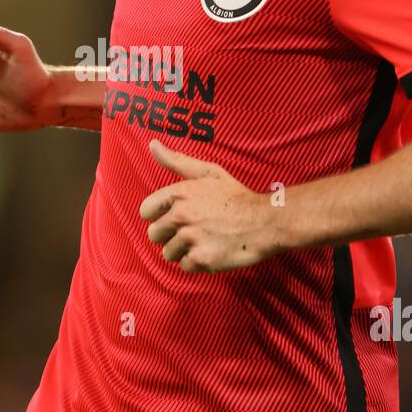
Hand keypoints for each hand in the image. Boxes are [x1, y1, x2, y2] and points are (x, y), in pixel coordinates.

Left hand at [139, 139, 277, 272]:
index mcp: (179, 193)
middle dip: (170, 234)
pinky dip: (196, 262)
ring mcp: (191, 238)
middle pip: (154, 235)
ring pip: (168, 252)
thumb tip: (152, 144)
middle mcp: (181, 216)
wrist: (265, 221)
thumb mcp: (208, 172)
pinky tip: (211, 250)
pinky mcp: (201, 259)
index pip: (145, 211)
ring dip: (183, 250)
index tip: (175, 216)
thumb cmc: (236, 196)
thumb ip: (177, 161)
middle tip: (192, 230)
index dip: (159, 215)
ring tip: (203, 240)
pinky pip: (184, 266)